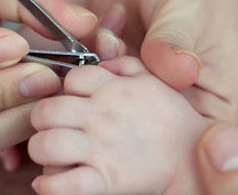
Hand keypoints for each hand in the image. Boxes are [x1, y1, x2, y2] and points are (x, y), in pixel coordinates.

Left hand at [29, 56, 210, 193]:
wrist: (194, 158)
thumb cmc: (173, 118)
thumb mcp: (154, 79)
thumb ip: (126, 63)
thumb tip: (102, 56)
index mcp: (114, 88)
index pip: (71, 78)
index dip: (68, 89)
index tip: (77, 100)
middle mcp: (102, 115)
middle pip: (46, 110)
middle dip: (44, 119)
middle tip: (57, 126)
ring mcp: (101, 149)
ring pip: (44, 145)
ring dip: (43, 151)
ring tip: (55, 153)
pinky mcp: (105, 181)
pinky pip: (59, 184)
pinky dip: (49, 184)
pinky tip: (53, 180)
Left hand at [89, 0, 237, 123]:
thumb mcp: (193, 8)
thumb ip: (175, 42)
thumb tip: (176, 72)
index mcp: (214, 100)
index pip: (183, 143)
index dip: (149, 128)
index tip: (131, 92)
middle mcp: (176, 99)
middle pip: (136, 129)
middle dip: (113, 98)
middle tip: (110, 58)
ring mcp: (141, 80)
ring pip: (104, 103)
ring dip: (95, 70)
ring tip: (111, 31)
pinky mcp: (114, 60)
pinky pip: (85, 74)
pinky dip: (84, 50)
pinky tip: (107, 17)